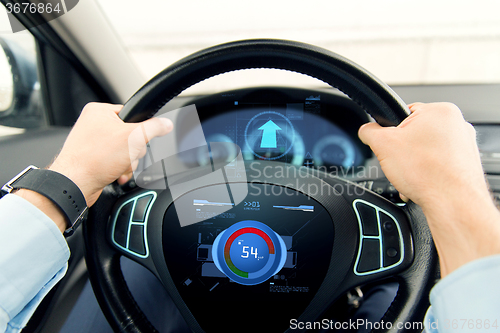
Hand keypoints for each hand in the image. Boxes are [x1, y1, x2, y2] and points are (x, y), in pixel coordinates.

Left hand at [49, 103, 172, 206]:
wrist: (75, 184)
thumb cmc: (93, 159)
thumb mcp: (133, 138)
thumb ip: (154, 128)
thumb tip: (165, 124)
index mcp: (99, 111)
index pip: (132, 115)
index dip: (139, 129)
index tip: (138, 139)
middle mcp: (93, 124)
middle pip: (130, 135)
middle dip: (133, 151)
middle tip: (125, 155)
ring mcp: (92, 142)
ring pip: (124, 150)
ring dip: (127, 162)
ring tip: (118, 167)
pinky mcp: (92, 158)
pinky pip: (115, 161)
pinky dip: (119, 169)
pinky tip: (115, 174)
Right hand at [358, 102, 499, 276]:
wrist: (452, 202)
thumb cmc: (427, 173)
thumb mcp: (383, 145)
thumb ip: (370, 131)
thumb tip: (366, 130)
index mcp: (440, 110)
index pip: (404, 113)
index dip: (391, 132)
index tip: (390, 145)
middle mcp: (458, 124)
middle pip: (416, 133)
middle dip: (404, 150)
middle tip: (401, 163)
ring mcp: (465, 144)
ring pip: (427, 150)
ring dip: (415, 163)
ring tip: (413, 175)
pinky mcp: (466, 163)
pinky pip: (439, 163)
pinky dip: (428, 172)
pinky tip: (423, 182)